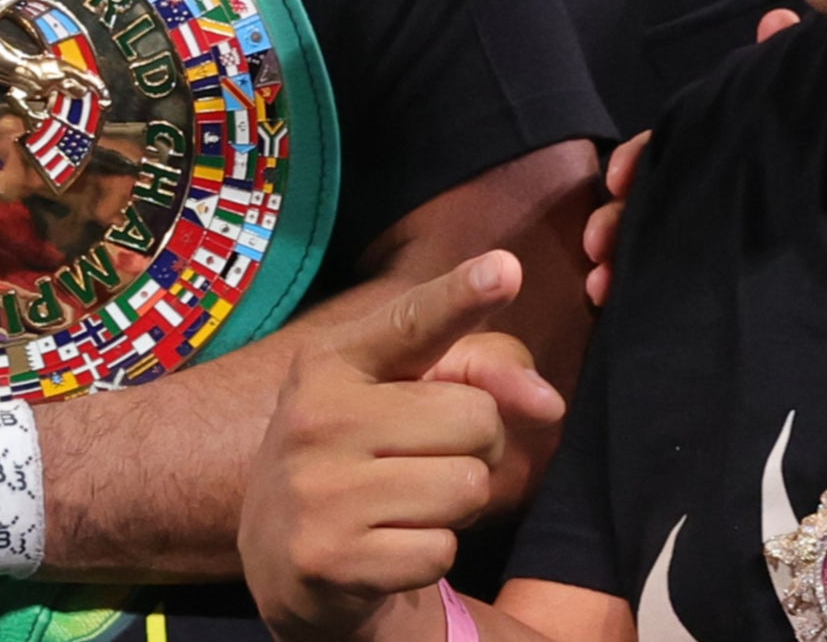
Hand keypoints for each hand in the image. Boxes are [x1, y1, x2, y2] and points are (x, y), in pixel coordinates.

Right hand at [240, 252, 561, 641]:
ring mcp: (319, 489)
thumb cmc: (361, 452)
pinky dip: (430, 554)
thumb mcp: (401, 392)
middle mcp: (318, 416)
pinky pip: (441, 551)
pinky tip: (388, 547)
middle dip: (476, 445)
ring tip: (406, 503)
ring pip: (467, 486)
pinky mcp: (329, 559)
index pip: (412, 323)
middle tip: (426, 458)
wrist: (279, 552)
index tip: (506, 268)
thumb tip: (547, 402)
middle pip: (477, 417)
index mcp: (334, 359)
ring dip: (456, 504)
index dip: (461, 295)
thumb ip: (479, 369)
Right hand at [581, 6, 788, 311]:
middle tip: (599, 245)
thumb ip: (794, 68)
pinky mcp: (726, 288)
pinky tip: (612, 306)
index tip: (619, 179)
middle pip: (650, 203)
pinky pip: (669, 287)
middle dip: (614, 221)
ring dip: (619, 261)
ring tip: (602, 287)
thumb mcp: (823, 109)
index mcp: (728, 154)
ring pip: (651, 245)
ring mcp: (717, 243)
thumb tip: (774, 17)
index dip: (639, 161)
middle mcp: (715, 196)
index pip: (669, 150)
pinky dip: (634, 294)